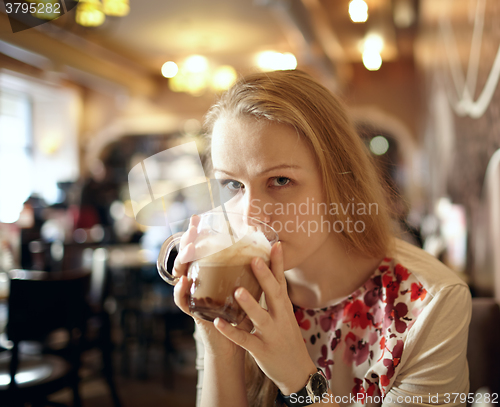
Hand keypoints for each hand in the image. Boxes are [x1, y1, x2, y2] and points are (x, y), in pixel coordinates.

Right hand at [172, 215, 250, 357]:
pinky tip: (184, 281)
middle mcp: (200, 282)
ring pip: (181, 275)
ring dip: (184, 260)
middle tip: (193, 226)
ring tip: (189, 248)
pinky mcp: (193, 313)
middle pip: (189, 257)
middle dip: (189, 240)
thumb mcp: (248, 288)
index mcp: (213, 275)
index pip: (203, 250)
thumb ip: (253, 270)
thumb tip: (271, 245)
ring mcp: (194, 296)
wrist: (237, 343)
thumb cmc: (243, 314)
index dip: (200, 234)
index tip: (200, 217)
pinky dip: (181, 292)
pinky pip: (182, 301)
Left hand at [213, 241, 317, 394]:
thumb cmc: (288, 338)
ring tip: (237, 290)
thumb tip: (266, 272)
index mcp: (284, 307)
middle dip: (265, 277)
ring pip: (260, 317)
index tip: (275, 244)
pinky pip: (245, 340)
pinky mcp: (262, 350)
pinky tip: (218, 323)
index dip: (278, 263)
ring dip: (250, 304)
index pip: (281, 281)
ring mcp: (272, 334)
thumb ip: (276, 296)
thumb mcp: (285, 315)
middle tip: (255, 259)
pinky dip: (232, 331)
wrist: (298, 372)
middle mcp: (281, 318)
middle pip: (274, 294)